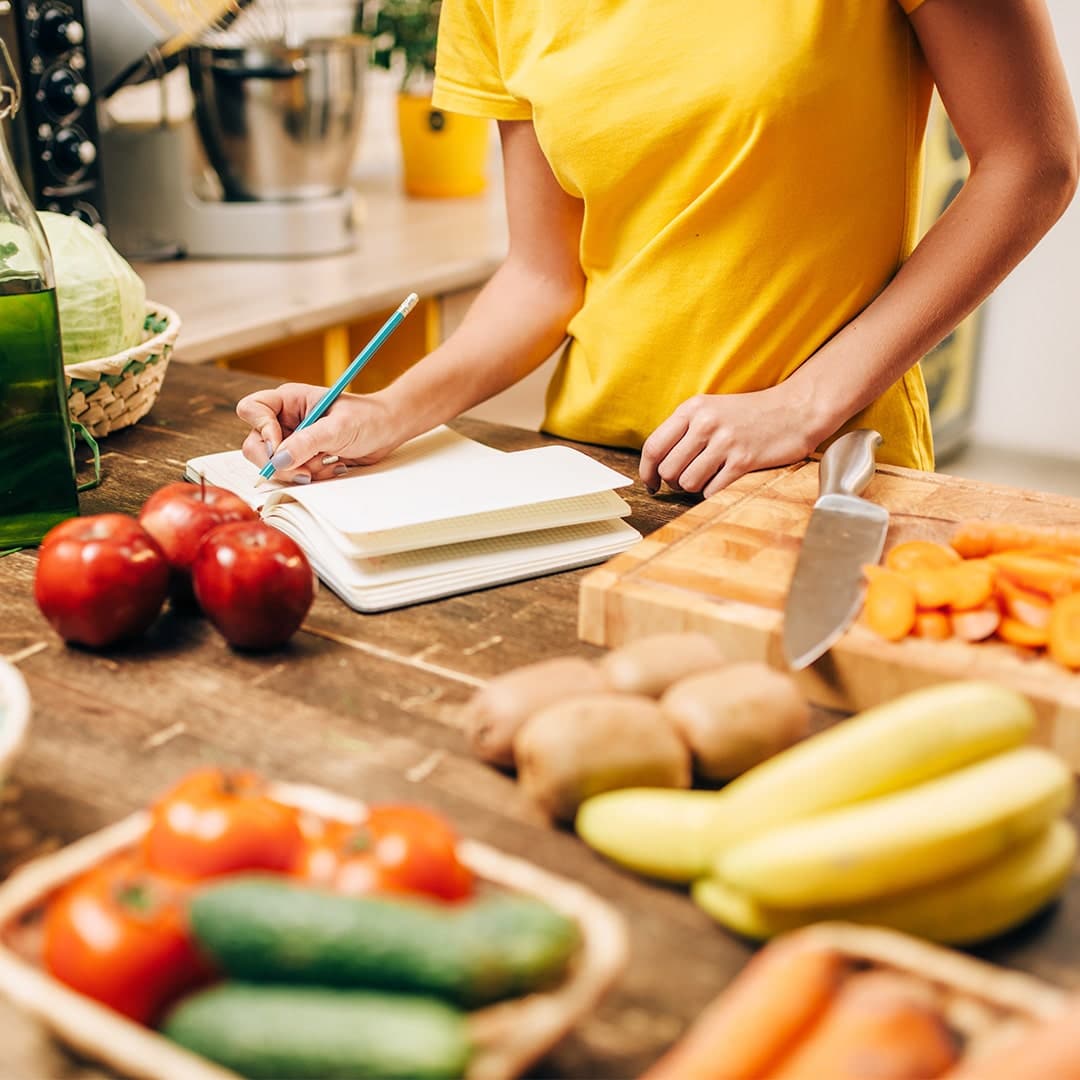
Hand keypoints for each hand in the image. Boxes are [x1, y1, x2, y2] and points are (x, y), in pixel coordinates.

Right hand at [235, 383, 400, 483]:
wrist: (388, 430)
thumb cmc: (367, 418)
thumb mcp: (338, 428)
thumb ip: (307, 443)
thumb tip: (279, 460)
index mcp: (288, 400)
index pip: (252, 410)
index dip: (262, 431)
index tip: (282, 449)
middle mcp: (285, 419)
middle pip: (256, 445)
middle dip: (280, 463)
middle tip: (306, 472)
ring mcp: (292, 439)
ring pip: (274, 464)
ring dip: (300, 471)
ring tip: (328, 464)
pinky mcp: (303, 456)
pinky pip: (292, 473)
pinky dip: (311, 476)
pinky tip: (332, 467)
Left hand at [640, 386, 821, 497]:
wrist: (794, 411)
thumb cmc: (749, 415)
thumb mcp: (711, 410)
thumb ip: (684, 430)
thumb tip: (656, 464)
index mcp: (692, 409)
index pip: (653, 447)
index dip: (646, 471)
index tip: (651, 483)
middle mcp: (705, 423)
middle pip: (668, 470)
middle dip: (673, 483)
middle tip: (687, 480)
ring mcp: (725, 442)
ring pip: (688, 483)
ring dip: (694, 488)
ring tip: (708, 478)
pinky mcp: (744, 460)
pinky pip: (712, 490)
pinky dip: (713, 492)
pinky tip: (724, 481)